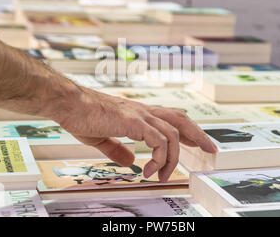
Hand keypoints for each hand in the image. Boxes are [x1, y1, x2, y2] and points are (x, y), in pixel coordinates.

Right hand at [52, 86, 217, 181]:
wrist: (68, 104)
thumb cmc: (81, 116)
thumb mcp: (102, 138)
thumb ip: (118, 148)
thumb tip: (130, 160)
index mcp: (138, 114)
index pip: (171, 118)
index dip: (187, 130)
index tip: (198, 143)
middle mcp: (143, 112)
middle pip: (181, 119)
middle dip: (198, 135)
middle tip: (210, 150)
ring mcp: (139, 115)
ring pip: (172, 133)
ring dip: (172, 158)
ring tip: (162, 176)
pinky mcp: (132, 121)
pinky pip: (157, 140)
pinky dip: (158, 158)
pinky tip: (148, 170)